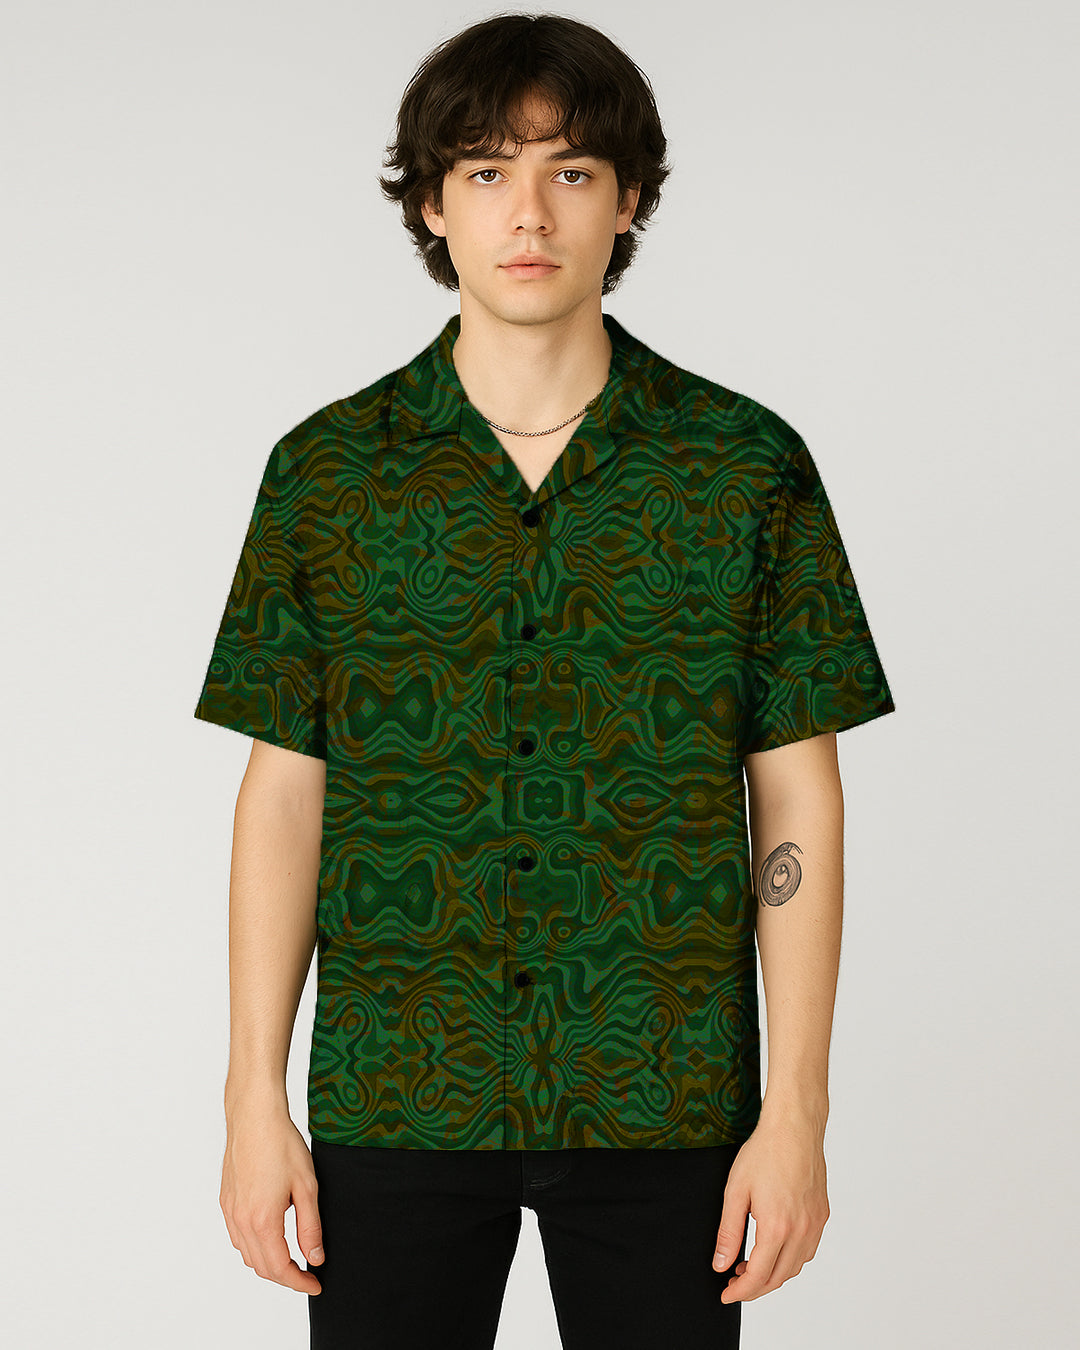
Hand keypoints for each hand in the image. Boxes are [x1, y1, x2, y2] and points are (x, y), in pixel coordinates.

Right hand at [220, 1106, 324, 1294]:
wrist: (254, 1116)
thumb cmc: (281, 1144)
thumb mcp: (307, 1187)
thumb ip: (310, 1227)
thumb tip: (314, 1258)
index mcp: (262, 1221)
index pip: (280, 1268)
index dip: (299, 1282)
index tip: (316, 1284)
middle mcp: (241, 1220)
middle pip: (261, 1266)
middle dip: (285, 1276)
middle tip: (307, 1274)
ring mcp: (230, 1211)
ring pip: (247, 1254)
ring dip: (268, 1263)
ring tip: (292, 1258)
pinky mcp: (226, 1200)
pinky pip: (237, 1236)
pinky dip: (254, 1247)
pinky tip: (269, 1237)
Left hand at [710, 1112, 829, 1302]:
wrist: (794, 1127)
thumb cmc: (764, 1152)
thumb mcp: (735, 1191)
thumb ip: (728, 1232)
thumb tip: (721, 1264)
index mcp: (777, 1227)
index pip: (758, 1276)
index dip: (740, 1292)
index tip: (726, 1294)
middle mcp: (801, 1231)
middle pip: (778, 1277)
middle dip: (755, 1287)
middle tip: (734, 1282)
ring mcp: (815, 1224)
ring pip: (795, 1266)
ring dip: (774, 1274)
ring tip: (750, 1265)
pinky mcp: (822, 1215)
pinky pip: (808, 1250)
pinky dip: (790, 1259)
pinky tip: (774, 1248)